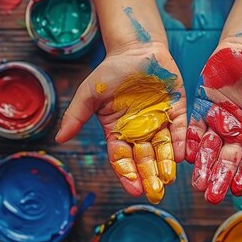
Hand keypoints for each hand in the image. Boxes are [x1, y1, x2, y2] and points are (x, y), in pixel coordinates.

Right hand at [56, 43, 185, 203]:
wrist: (136, 50)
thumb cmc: (111, 71)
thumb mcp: (89, 93)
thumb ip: (76, 116)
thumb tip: (59, 139)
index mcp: (119, 131)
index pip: (123, 158)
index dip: (128, 174)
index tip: (133, 189)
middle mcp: (140, 131)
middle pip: (144, 158)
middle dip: (149, 175)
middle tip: (155, 191)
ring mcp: (159, 122)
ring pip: (163, 149)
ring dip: (166, 164)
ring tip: (168, 179)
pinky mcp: (177, 110)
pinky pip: (180, 129)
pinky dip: (181, 142)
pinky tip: (181, 156)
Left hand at [186, 41, 241, 203]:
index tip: (238, 188)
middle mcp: (239, 134)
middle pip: (229, 160)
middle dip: (220, 177)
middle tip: (211, 196)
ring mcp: (219, 123)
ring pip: (209, 149)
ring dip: (203, 166)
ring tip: (196, 184)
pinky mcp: (202, 111)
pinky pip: (194, 129)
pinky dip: (189, 142)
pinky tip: (185, 155)